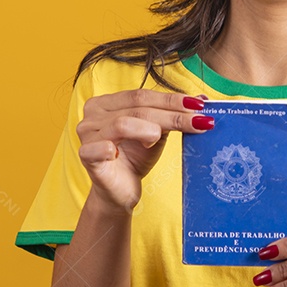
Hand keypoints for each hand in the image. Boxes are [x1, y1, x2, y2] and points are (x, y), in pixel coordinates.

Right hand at [77, 89, 212, 214]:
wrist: (120, 191)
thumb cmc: (135, 157)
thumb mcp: (156, 132)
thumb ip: (172, 114)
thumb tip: (202, 98)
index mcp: (107, 102)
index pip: (141, 95)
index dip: (171, 99)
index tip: (199, 104)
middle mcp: (93, 114)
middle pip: (137, 107)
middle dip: (171, 114)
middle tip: (199, 121)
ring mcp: (86, 133)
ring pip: (122, 123)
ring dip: (148, 128)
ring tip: (158, 137)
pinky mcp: (85, 155)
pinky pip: (100, 147)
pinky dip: (112, 148)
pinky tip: (119, 153)